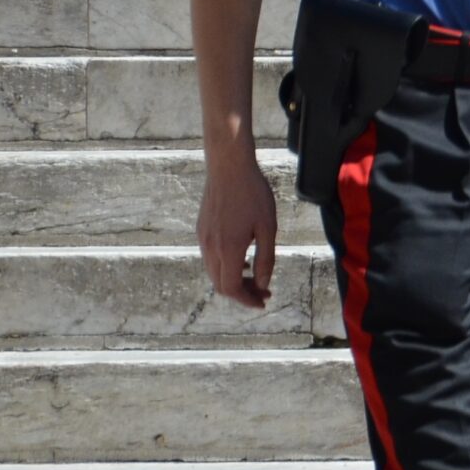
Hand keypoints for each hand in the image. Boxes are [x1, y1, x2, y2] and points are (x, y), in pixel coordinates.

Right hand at [197, 152, 277, 309]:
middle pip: (220, 284)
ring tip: (256, 278)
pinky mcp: (201, 230)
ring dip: (233, 280)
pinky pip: (211, 257)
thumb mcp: (268, 228)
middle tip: (263, 292)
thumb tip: (261, 284)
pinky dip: (226, 266)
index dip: (247, 300)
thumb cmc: (253, 194)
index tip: (263, 301)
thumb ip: (265, 259)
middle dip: (242, 293)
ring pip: (214, 272)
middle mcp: (210, 247)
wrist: (228, 167)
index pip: (230, 288)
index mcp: (227, 249)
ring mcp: (203, 238)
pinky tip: (243, 260)